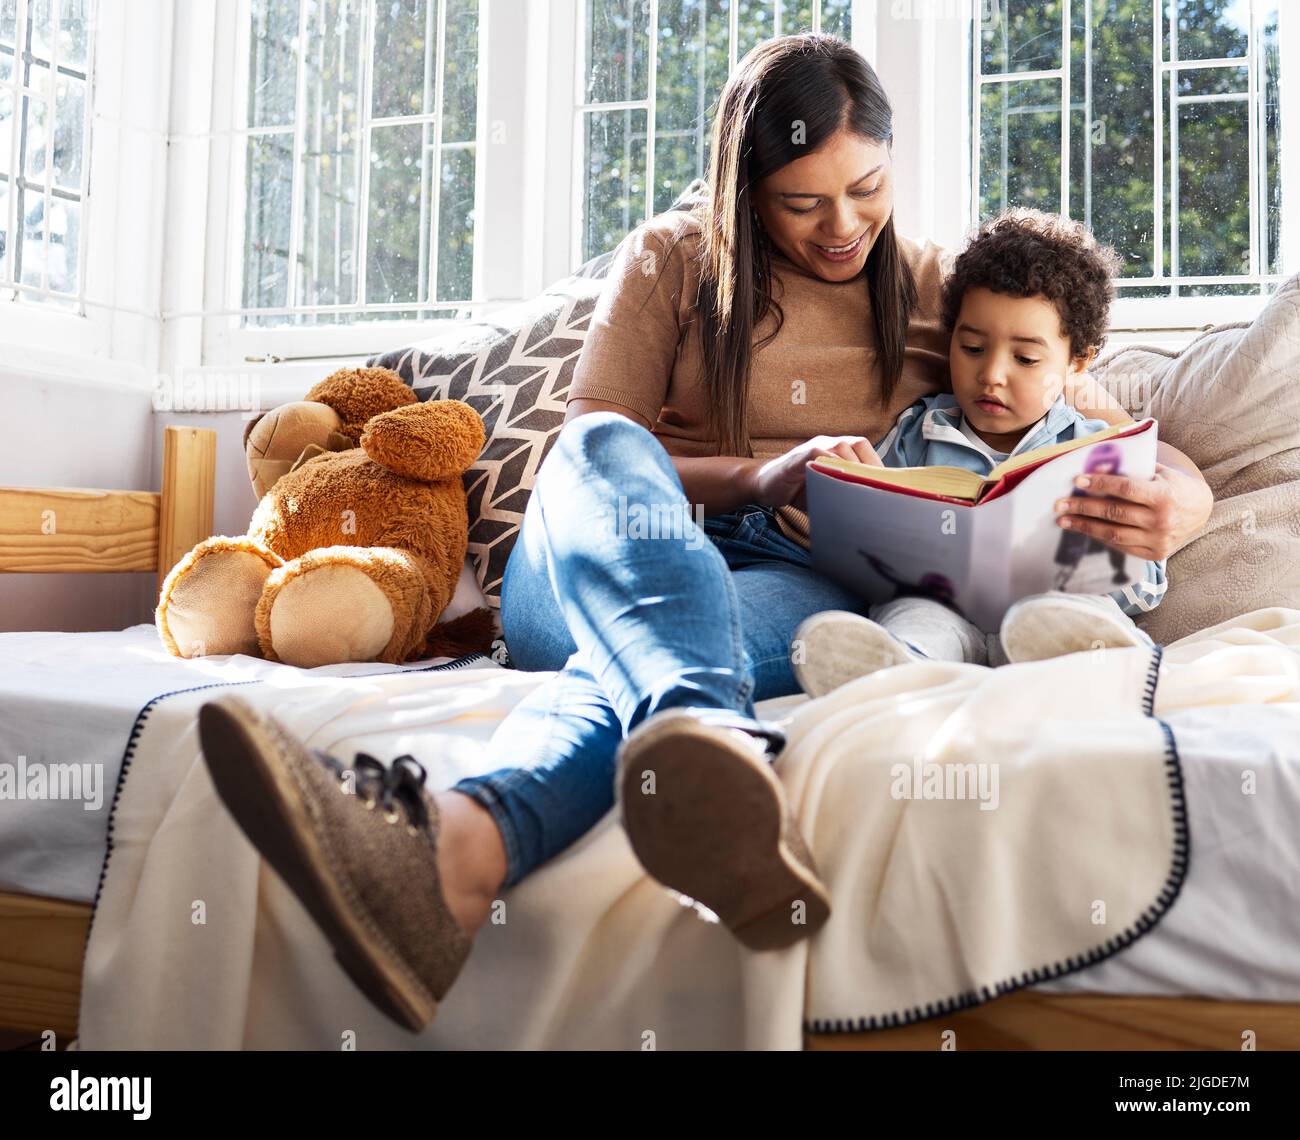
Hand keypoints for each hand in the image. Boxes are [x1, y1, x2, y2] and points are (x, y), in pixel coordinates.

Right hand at [749, 435, 882, 510]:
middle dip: (871, 467)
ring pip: (842, 447)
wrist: (764, 486)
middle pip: (859, 446)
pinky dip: (831, 465)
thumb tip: (873, 513)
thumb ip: (846, 495)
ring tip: (864, 487)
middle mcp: (829, 445)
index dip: (879, 466)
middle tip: (881, 489)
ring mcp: (814, 447)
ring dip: (855, 466)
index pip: (866, 451)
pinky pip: (819, 454)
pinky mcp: (799, 455)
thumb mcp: (827, 493)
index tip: (891, 485)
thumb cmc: (798, 492)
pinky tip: (839, 481)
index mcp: (839, 452)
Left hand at [1053, 461, 1213, 560]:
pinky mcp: (1154, 554)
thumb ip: (1133, 470)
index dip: (1100, 484)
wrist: (1201, 511)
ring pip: (1113, 534)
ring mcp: (1158, 540)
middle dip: (1083, 508)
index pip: (1126, 489)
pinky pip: (1121, 546)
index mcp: (1164, 496)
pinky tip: (1085, 530)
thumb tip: (1098, 464)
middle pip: (1114, 513)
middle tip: (1060, 504)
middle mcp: (1162, 520)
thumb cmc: (1173, 485)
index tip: (1078, 481)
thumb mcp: (1160, 472)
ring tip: (1064, 520)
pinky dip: (1100, 537)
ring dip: (1085, 527)